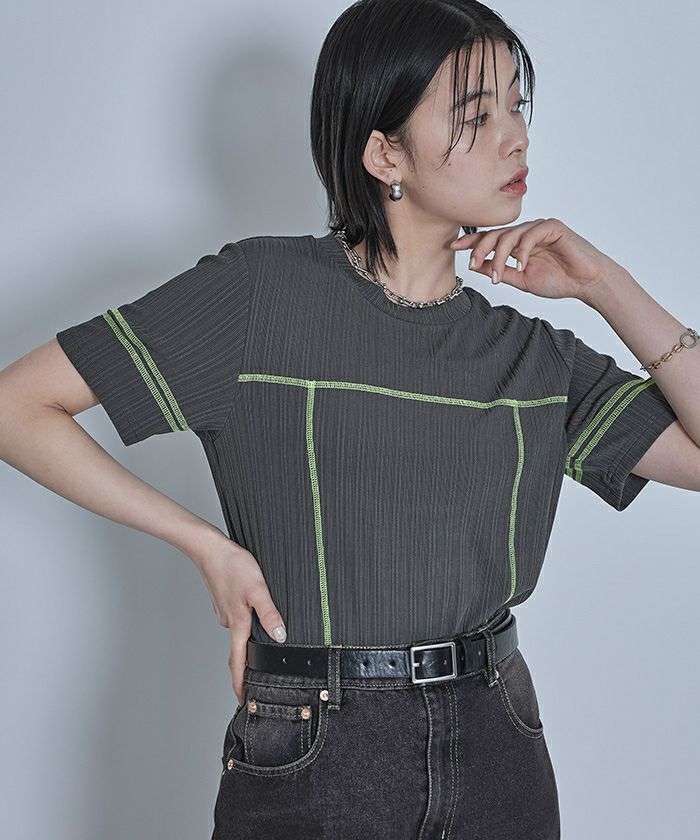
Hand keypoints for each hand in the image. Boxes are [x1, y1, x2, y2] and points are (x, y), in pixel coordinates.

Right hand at [192, 534, 286, 702]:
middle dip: (250, 658)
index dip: (239, 683)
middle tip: (263, 666)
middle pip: (240, 647)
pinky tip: (253, 604)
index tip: (241, 700)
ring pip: (240, 628)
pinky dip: (246, 615)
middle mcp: (229, 621)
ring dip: (250, 631)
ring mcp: (225, 611)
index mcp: (237, 623)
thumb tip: (280, 636)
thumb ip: (270, 613)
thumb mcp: (258, 589)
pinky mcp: (224, 600)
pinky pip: (238, 615)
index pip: (237, 662)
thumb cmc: (233, 566)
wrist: (209, 548)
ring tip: (266, 629)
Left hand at [451, 217, 617, 302]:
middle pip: (496, 234)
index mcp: (518, 244)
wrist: (586, 283)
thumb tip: (477, 267)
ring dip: (499, 256)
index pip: (491, 238)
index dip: (471, 241)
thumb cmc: (558, 281)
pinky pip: (530, 235)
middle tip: (472, 264)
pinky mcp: (553, 226)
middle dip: (480, 249)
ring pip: (510, 235)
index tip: (453, 247)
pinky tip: (521, 266)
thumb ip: (501, 272)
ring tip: (496, 276)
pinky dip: (522, 251)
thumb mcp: (522, 280)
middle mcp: (526, 232)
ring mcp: (539, 227)